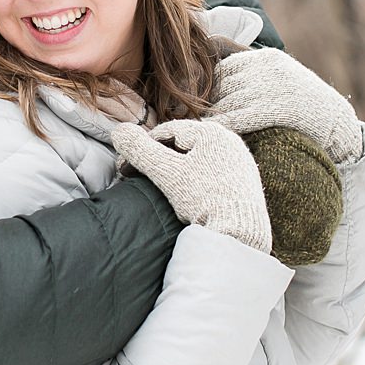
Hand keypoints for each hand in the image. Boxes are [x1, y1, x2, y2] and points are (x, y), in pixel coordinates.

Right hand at [110, 119, 271, 253]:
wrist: (241, 233)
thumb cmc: (203, 199)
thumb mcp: (166, 173)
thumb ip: (140, 150)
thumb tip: (118, 131)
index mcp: (212, 132)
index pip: (167, 132)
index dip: (141, 147)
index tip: (125, 166)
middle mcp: (230, 142)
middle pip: (183, 145)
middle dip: (158, 159)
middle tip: (138, 176)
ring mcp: (240, 162)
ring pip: (198, 160)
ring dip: (176, 170)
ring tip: (160, 187)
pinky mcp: (246, 183)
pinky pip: (212, 174)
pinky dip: (194, 181)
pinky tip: (186, 196)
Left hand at [207, 48, 362, 163]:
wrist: (337, 123)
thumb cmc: (306, 104)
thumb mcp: (283, 75)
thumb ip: (258, 71)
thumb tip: (224, 69)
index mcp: (268, 58)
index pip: (226, 66)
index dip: (211, 84)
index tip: (201, 98)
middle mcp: (267, 70)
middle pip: (222, 83)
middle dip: (207, 100)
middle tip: (191, 114)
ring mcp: (270, 89)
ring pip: (225, 101)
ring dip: (209, 114)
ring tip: (195, 125)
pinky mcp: (272, 110)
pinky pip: (235, 117)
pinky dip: (218, 124)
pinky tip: (209, 132)